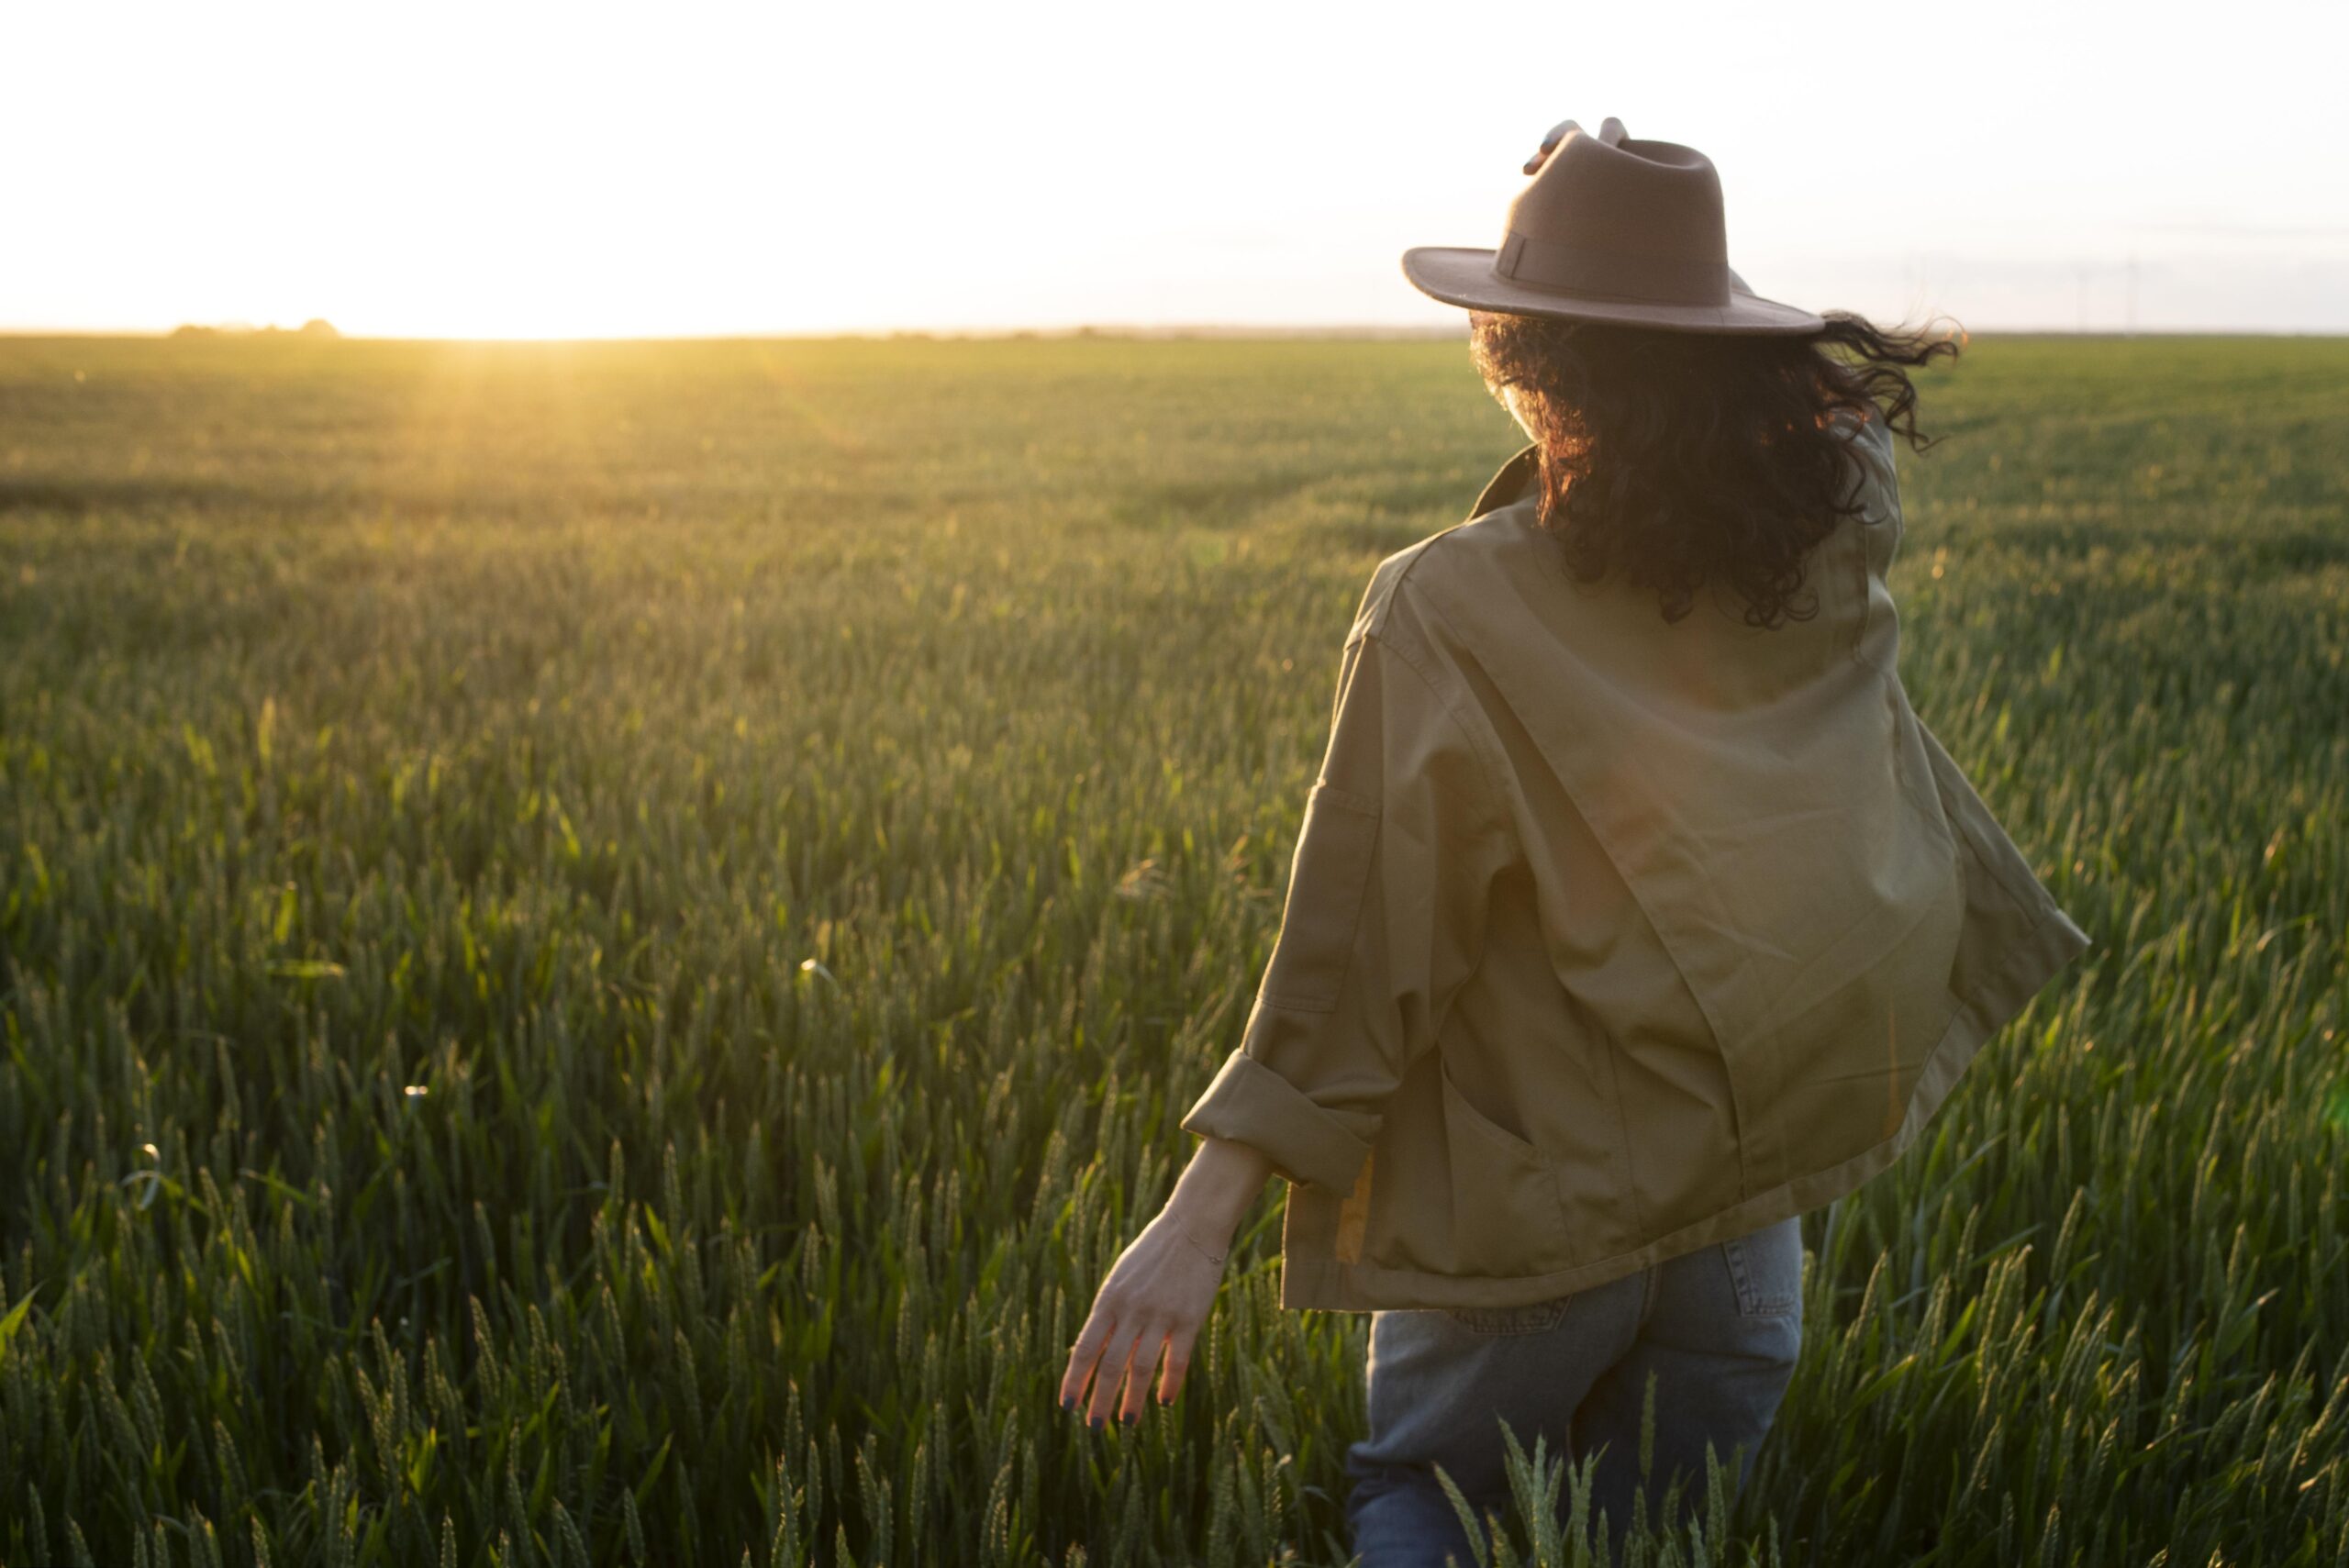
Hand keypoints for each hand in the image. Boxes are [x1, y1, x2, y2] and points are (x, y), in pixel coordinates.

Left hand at [1059, 1205, 1229, 1427]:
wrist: (1192, 1226)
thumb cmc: (1153, 1253)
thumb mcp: (1121, 1278)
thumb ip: (1109, 1313)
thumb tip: (1094, 1353)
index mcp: (1109, 1299)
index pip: (1084, 1348)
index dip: (1074, 1380)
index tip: (1067, 1406)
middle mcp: (1131, 1309)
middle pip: (1109, 1365)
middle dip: (1099, 1399)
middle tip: (1093, 1427)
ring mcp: (1161, 1315)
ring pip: (1140, 1368)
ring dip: (1132, 1399)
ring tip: (1126, 1421)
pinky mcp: (1189, 1318)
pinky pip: (1177, 1360)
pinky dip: (1169, 1384)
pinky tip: (1164, 1402)